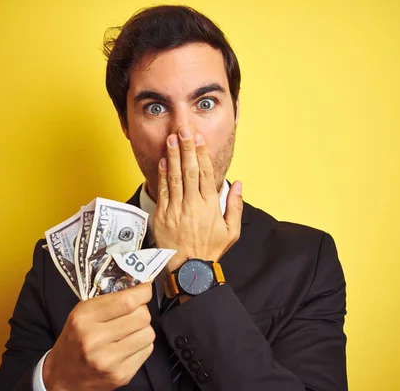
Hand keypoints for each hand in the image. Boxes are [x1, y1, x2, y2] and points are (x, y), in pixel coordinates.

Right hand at [42, 283, 154, 390]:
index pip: (126, 301)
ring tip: (128, 331)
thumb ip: (109, 300)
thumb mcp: (82, 313)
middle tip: (132, 313)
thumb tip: (140, 289)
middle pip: (142, 316)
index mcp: (83, 319)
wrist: (63, 376)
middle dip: (141, 311)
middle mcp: (94, 340)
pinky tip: (127, 346)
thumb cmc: (75, 340)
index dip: (142, 292)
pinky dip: (141, 345)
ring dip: (142, 329)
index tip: (145, 289)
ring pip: (148, 333)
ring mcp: (108, 361)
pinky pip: (147, 350)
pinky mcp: (121, 375)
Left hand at [153, 126, 242, 273]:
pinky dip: (162, 175)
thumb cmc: (210, 250)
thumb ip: (235, 206)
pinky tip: (163, 161)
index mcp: (210, 206)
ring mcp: (176, 210)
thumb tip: (237, 184)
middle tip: (183, 130)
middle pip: (190, 170)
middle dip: (186, 148)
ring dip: (173, 156)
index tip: (199, 139)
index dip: (202, 154)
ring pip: (175, 177)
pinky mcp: (162, 216)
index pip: (206, 174)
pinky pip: (163, 191)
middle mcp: (193, 205)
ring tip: (171, 139)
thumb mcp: (231, 232)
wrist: (189, 270)